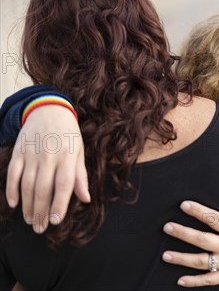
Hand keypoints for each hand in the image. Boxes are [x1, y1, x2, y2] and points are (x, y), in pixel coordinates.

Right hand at [5, 105, 89, 232]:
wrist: (49, 110)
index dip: (59, 204)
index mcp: (68, 157)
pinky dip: (11, 190)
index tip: (55, 221)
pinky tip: (14, 204)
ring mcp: (32, 154)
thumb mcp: (79, 152)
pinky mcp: (18, 152)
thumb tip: (86, 199)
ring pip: (27, 185)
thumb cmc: (68, 135)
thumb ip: (80, 176)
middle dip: (41, 212)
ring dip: (28, 206)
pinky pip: (12, 174)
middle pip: (43, 189)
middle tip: (40, 228)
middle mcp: (49, 156)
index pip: (63, 185)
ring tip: (31, 220)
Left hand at [162, 187, 218, 286]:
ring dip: (182, 258)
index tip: (184, 205)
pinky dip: (194, 281)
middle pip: (201, 239)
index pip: (214, 219)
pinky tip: (180, 280)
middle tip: (167, 227)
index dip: (198, 211)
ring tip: (165, 255)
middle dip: (183, 233)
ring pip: (200, 261)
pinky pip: (208, 280)